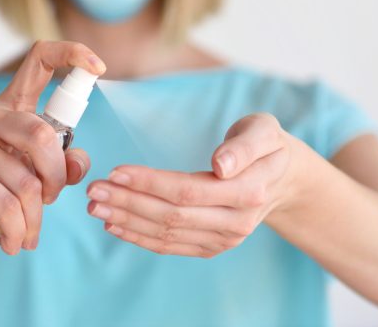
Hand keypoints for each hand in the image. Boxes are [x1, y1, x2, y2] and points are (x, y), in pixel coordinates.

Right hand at [0, 41, 105, 254]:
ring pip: (28, 180)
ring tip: (27, 232)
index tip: (100, 68)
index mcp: (11, 107)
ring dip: (35, 216)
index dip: (72, 55)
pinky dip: (18, 230)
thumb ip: (62, 166)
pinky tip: (13, 241)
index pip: (40, 60)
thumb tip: (79, 162)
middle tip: (49, 200)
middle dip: (56, 178)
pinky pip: (8, 203)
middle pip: (43, 135)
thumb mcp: (35, 179)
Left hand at [87, 113, 304, 256]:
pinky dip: (139, 237)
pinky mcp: (212, 246)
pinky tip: (115, 226)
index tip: (116, 172)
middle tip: (94, 191)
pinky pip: (171, 246)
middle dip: (128, 203)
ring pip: (167, 233)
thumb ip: (243, 146)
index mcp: (249, 190)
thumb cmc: (267, 147)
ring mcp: (225, 239)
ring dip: (127, 221)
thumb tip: (220, 166)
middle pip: (172, 215)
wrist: (283, 179)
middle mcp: (237, 222)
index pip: (188, 190)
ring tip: (96, 207)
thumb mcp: (263, 131)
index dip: (149, 183)